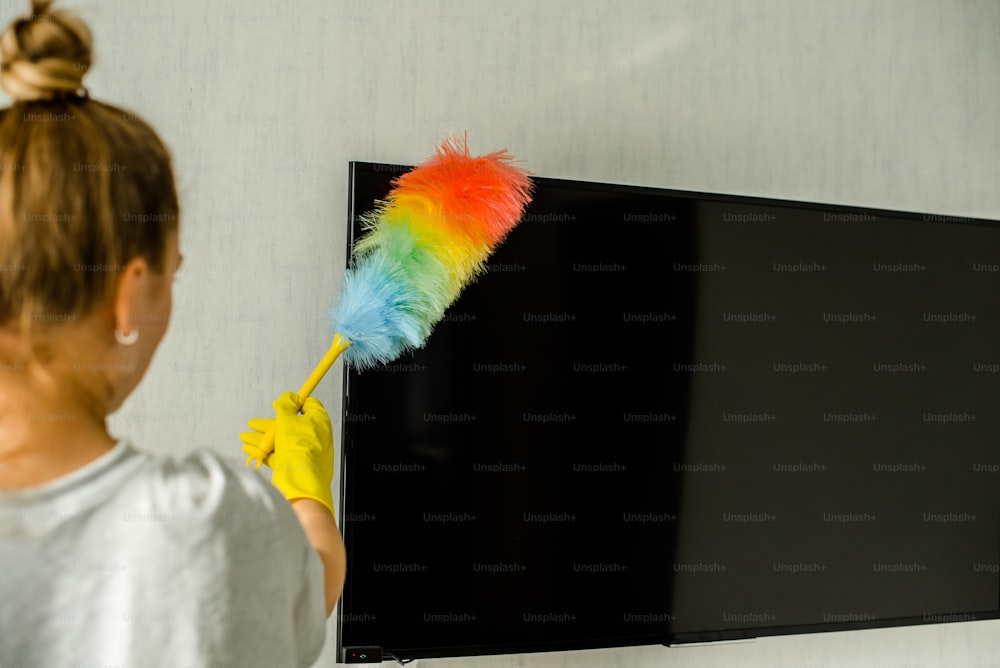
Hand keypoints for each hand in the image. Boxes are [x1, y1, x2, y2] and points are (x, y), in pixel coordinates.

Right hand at [240, 391, 334, 515]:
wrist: (300, 480)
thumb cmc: (299, 450)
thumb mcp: (287, 420)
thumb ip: (285, 406)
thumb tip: (288, 396)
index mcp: (319, 421)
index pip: (309, 405)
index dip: (294, 402)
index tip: (282, 402)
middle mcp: (315, 436)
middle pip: (289, 425)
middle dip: (267, 425)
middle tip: (253, 423)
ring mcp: (306, 451)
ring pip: (282, 441)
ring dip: (261, 438)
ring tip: (245, 437)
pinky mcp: (297, 464)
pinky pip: (280, 454)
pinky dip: (265, 451)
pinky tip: (251, 450)